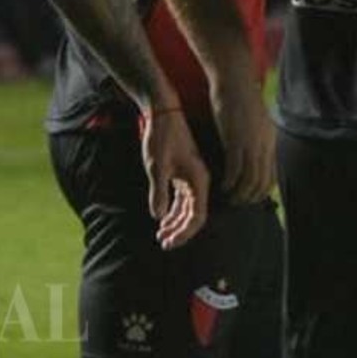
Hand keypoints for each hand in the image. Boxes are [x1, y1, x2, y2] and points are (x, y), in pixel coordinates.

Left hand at [141, 106, 208, 248]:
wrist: (162, 113)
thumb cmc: (161, 138)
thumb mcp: (157, 167)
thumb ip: (159, 193)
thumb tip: (159, 217)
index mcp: (198, 180)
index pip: (197, 216)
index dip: (184, 233)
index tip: (168, 242)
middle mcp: (199, 181)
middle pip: (194, 215)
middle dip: (180, 232)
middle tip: (164, 244)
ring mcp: (192, 177)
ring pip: (187, 208)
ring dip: (175, 223)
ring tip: (161, 235)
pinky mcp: (183, 173)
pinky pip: (182, 199)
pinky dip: (173, 210)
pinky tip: (163, 220)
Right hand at [208, 62, 274, 202]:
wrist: (234, 80)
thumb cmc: (240, 96)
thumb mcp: (254, 119)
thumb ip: (256, 135)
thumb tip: (252, 147)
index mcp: (270, 140)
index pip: (272, 175)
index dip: (261, 191)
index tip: (250, 197)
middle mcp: (264, 145)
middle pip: (261, 181)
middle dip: (250, 197)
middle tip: (238, 203)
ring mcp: (251, 144)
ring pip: (249, 179)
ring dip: (239, 193)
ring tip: (229, 199)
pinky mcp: (235, 141)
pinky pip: (235, 170)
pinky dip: (229, 182)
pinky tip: (223, 187)